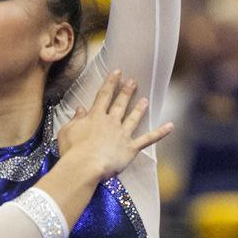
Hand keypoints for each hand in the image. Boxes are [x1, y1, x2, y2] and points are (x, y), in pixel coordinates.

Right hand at [57, 70, 172, 179]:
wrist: (84, 166)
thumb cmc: (72, 150)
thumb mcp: (67, 131)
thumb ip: (75, 119)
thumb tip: (80, 108)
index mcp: (95, 117)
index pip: (104, 95)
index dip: (111, 82)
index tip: (117, 72)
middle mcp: (111, 122)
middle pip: (120, 104)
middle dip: (127, 91)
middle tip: (133, 81)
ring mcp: (122, 134)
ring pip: (133, 118)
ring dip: (140, 108)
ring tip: (145, 100)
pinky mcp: (131, 148)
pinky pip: (148, 139)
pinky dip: (160, 133)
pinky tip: (170, 126)